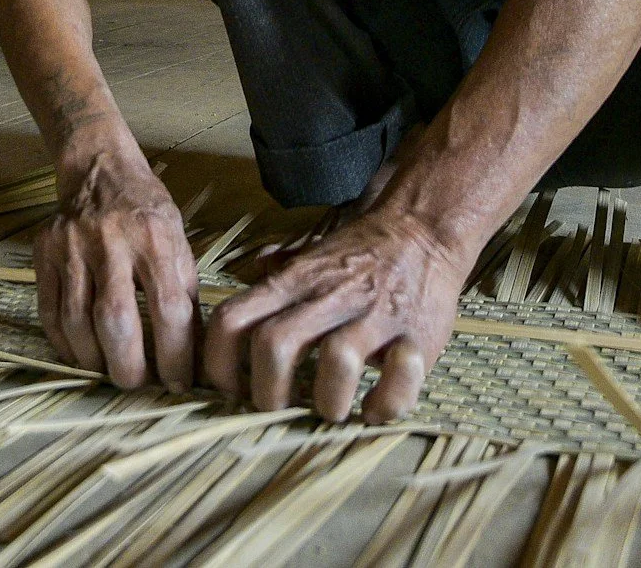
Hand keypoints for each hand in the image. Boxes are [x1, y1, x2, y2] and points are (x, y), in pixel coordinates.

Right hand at [35, 147, 199, 391]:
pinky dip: (64, 343)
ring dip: (94, 360)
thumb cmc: (146, 210)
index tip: (178, 382)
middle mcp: (111, 240)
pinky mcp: (43, 251)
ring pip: (76, 322)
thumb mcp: (179, 241)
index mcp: (155, 238)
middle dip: (127, 366)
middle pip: (115, 320)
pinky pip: (48, 311)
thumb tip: (195, 355)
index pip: (169, 310)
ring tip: (108, 370)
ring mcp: (71, 245)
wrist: (99, 166)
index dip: (175, 356)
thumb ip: (184, 292)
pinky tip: (80, 354)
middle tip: (136, 384)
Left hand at [203, 205, 468, 422]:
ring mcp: (374, 316)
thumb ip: (276, 275)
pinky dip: (384, 405)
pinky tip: (375, 408)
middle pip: (274, 345)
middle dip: (267, 393)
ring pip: (337, 360)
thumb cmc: (360, 253)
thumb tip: (246, 282)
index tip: (228, 391)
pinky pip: (400, 380)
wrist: (422, 229)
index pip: (232, 320)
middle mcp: (327, 297)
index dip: (218, 364)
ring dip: (329, 401)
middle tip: (277, 410)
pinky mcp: (416, 336)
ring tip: (331, 410)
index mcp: (294, 282)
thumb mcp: (309, 257)